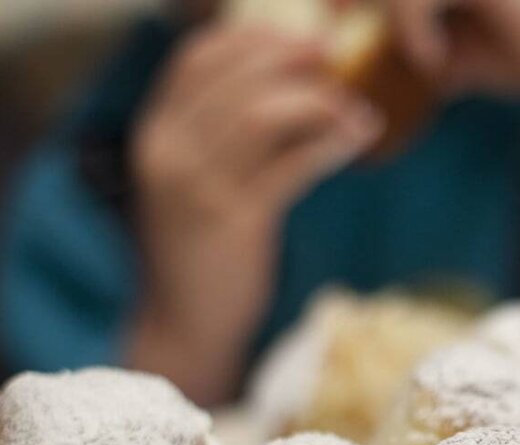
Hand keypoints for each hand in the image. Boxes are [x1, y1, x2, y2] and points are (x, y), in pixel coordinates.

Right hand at [127, 25, 382, 403]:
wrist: (186, 324)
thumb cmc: (203, 253)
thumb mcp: (197, 185)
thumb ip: (221, 140)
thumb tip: (287, 94)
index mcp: (155, 134)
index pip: (196, 58)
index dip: (251, 38)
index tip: (300, 39)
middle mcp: (167, 151)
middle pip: (234, 77)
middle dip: (292, 60)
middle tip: (339, 62)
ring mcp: (197, 187)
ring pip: (261, 113)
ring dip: (318, 102)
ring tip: (355, 110)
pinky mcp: (235, 221)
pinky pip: (290, 165)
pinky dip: (329, 143)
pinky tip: (357, 137)